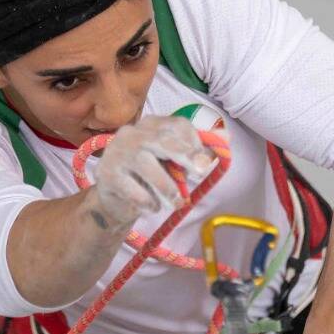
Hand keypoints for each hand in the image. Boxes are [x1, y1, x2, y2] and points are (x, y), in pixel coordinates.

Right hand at [88, 117, 215, 225]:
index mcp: (151, 125)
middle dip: (185, 155)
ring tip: (176, 202)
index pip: (176, 125)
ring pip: (146, 164)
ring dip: (166, 186)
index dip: (194, 142)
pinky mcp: (106, 173)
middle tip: (201, 173)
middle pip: (161, 139)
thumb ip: (196, 151)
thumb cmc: (149, 177)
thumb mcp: (173, 163)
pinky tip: (152, 208)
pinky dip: (147, 201)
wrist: (114, 198)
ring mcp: (117, 151)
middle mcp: (132, 133)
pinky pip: (131, 188)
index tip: (206, 163)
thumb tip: (226, 137)